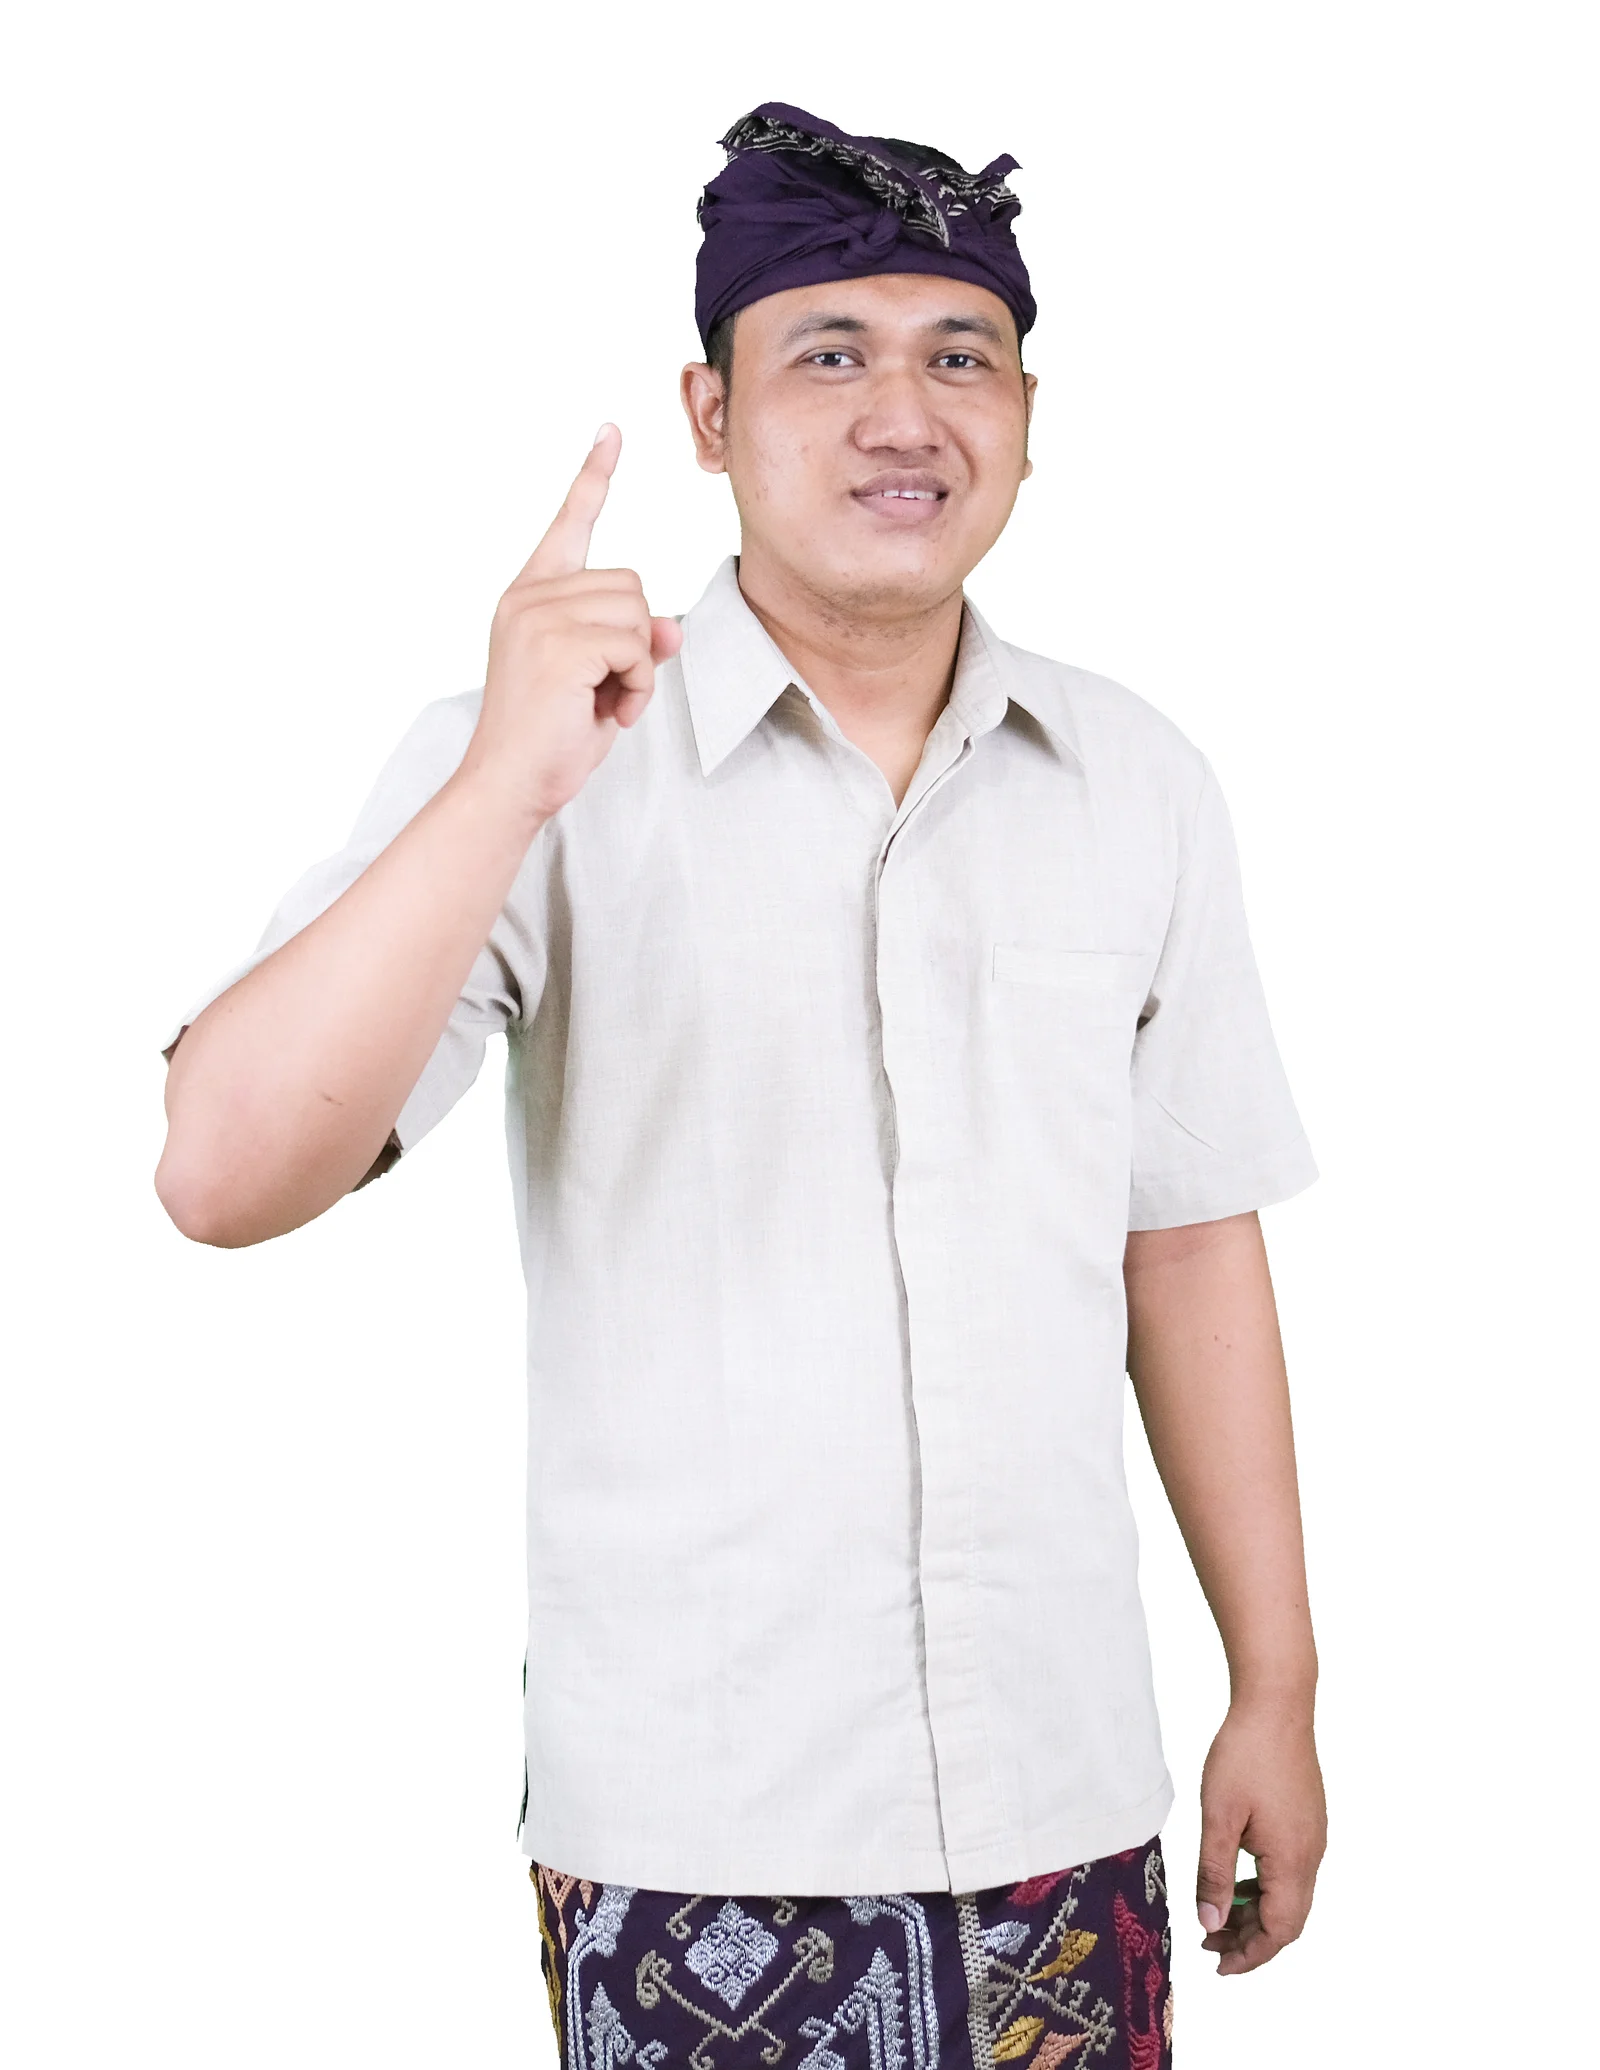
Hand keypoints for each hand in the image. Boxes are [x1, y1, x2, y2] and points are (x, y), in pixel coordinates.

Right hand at [459, 423, 682, 826]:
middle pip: (630, 582)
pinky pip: (634, 645)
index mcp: (530, 596)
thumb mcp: (601, 682)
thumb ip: (631, 643)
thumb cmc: (550, 740)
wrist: (509, 784)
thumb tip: (671, 625)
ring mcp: (539, 616)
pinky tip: (609, 712)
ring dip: (638, 667)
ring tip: (605, 702)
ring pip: (637, 612)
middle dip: (636, 642)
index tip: (612, 432)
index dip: (593, 478)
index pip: (569, 524)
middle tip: (608, 690)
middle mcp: (529, 596)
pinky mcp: (559, 643)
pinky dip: (636, 685)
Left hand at [1194, 1695, 1325, 1975]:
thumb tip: (1212, 1924)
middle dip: (1251, 1940)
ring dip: (1256, 1913)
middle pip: (1288, 1920)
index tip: (1219, 1966)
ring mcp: (1313, 1836)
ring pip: (1290, 1896)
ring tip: (1217, 1916)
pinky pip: (1291, 1871)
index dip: (1251, 1956)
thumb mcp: (1218, 1817)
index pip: (1279, 1930)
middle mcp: (1312, 1854)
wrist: (1277, 1703)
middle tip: (1210, 1945)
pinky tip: (1236, 1880)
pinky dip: (1265, 1888)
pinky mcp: (1308, 1820)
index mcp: (1293, 1860)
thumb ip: (1215, 1874)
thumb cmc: (1244, 1754)